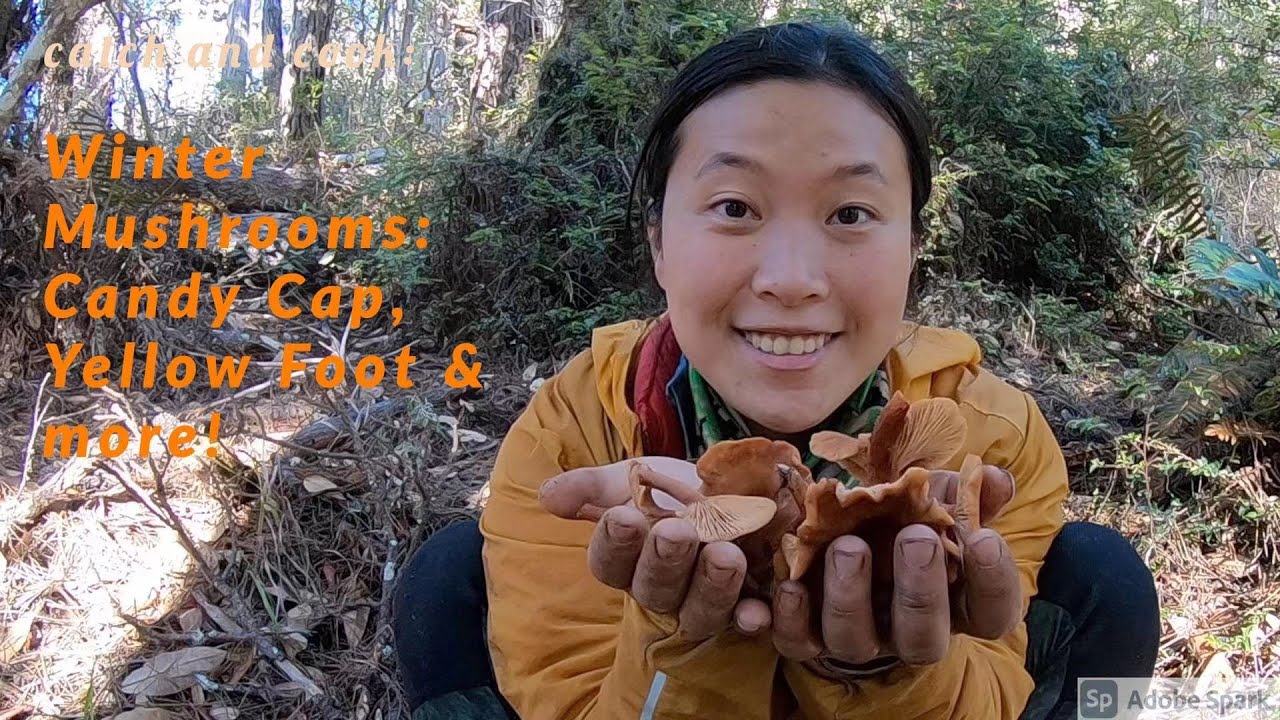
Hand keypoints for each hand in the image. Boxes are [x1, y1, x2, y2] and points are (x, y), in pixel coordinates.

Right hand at [539, 457, 752, 639]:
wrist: (734, 488)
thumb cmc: (672, 489)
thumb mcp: (631, 477)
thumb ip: (591, 487)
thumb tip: (547, 496)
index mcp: (627, 560)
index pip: (610, 561)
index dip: (614, 543)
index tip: (622, 516)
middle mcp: (663, 589)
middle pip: (656, 588)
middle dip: (665, 561)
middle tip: (677, 532)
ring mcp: (705, 601)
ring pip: (701, 611)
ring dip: (712, 587)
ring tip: (726, 555)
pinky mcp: (749, 605)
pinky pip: (747, 623)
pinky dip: (753, 619)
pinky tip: (758, 610)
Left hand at [748, 465, 1020, 667]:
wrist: (843, 553)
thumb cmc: (901, 528)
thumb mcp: (934, 508)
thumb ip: (965, 497)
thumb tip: (995, 479)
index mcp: (954, 605)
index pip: (991, 611)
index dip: (994, 581)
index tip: (985, 538)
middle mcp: (907, 632)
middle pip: (923, 635)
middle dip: (920, 588)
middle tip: (916, 537)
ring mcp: (856, 638)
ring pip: (856, 639)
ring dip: (851, 595)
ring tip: (848, 546)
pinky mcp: (805, 638)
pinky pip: (797, 641)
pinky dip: (792, 617)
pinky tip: (791, 585)